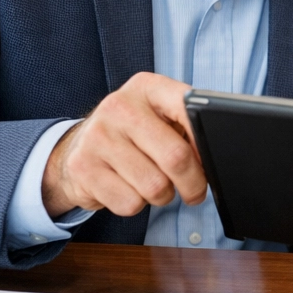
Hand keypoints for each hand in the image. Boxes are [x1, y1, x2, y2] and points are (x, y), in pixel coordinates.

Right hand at [42, 72, 207, 217]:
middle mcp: (119, 107)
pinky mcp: (82, 168)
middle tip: (194, 190)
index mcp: (146, 87)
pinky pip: (130, 203)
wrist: (78, 146)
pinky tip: (128, 187)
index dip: (206, 141)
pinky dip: (137, 204)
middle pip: (176, 157)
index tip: (212, 158)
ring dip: (162, 196)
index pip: (189, 108)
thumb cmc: (133, 133)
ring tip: (153, 183)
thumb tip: (213, 158)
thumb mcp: (160, 117)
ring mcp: (98, 137)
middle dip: (193, 183)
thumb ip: (188, 127)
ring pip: (154, 187)